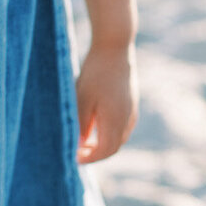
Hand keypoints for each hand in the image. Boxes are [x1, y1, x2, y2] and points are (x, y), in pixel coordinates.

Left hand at [76, 43, 136, 163]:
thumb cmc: (95, 72)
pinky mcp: (131, 102)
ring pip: (118, 137)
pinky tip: (94, 124)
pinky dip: (108, 132)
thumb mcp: (82, 99)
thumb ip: (81, 125)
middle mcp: (127, 119)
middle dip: (95, 153)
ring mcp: (131, 110)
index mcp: (116, 121)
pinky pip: (121, 126)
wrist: (114, 47)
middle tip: (76, 151)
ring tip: (83, 139)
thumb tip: (80, 145)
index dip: (89, 158)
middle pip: (113, 147)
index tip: (73, 157)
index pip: (106, 151)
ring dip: (102, 143)